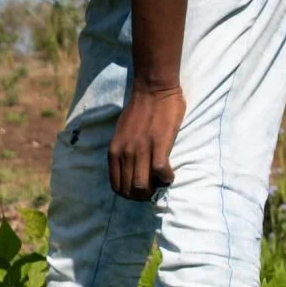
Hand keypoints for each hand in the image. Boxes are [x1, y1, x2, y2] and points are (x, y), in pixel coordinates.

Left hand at [110, 84, 185, 200]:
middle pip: (130, 190)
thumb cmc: (139, 110)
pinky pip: (161, 171)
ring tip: (161, 184)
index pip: (116, 186)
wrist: (153, 90)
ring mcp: (141, 149)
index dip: (129, 194)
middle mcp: (125, 153)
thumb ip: (122, 150)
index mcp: (115, 151)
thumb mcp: (120, 133)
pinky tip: (170, 174)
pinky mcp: (159, 144)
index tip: (140, 191)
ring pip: (142, 185)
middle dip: (142, 196)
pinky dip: (166, 178)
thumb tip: (127, 167)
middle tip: (153, 190)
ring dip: (154, 190)